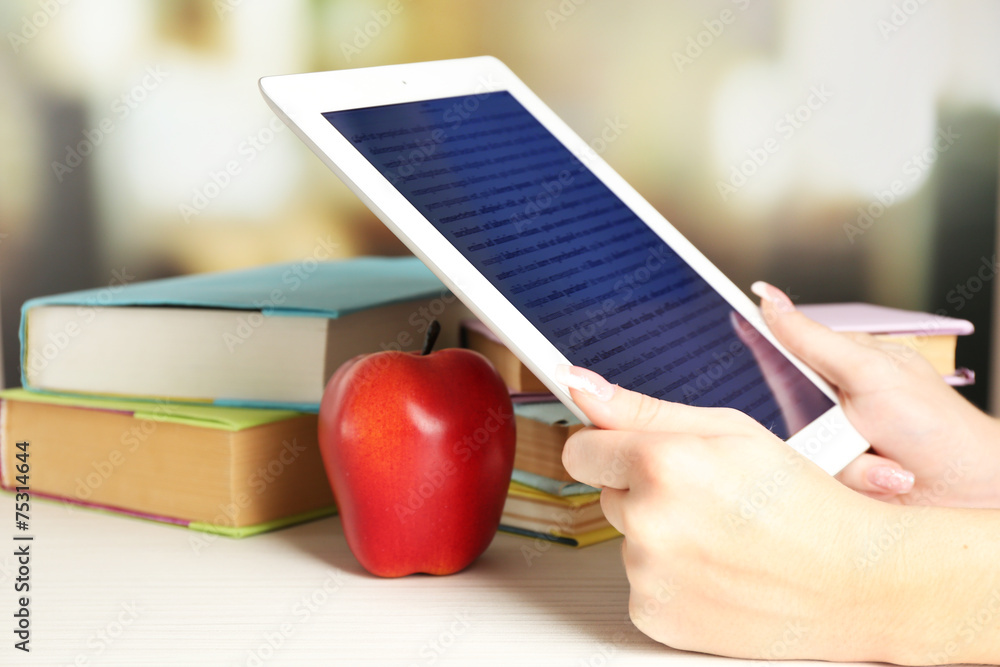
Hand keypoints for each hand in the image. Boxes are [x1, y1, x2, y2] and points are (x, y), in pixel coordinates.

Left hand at [557, 365, 893, 660]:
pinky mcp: (656, 616)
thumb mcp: (731, 430)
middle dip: (644, 491)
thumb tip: (579, 385)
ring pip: (629, 541)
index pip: (581, 450)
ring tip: (722, 537)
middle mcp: (648, 522)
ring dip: (661, 536)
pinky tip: (718, 571)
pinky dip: (671, 579)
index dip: (610, 449)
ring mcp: (649, 576)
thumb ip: (644, 409)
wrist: (856, 581)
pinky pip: (642, 584)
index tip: (634, 456)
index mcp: (662, 464)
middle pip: (608, 495)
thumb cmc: (803, 500)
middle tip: (707, 497)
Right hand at [751, 282, 999, 507]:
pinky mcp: (834, 474)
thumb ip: (812, 340)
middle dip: (812, 424)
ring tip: (884, 457)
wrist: (967, 490)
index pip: (780, 347)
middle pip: (779, 405)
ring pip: (795, 447)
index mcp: (836, 362)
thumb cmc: (933, 424)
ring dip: (845, 459)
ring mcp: (830, 440)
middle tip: (847, 427)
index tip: (750, 352)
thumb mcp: (868, 373)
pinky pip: (816, 477)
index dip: (757, 348)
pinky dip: (858, 478)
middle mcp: (828, 400)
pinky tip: (889, 475)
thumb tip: (769, 299)